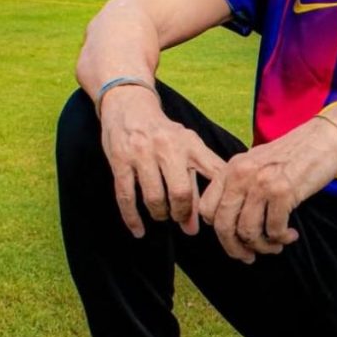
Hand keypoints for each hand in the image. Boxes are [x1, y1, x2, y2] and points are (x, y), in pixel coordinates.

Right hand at [99, 85, 225, 237]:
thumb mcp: (186, 148)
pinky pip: (125, 197)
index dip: (216, 201)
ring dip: (159, 214)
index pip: (214, 174)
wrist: (130, 106)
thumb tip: (193, 229)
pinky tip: (139, 230)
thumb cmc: (164, 135)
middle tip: (179, 217)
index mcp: (191, 143)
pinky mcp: (120, 160)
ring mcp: (142, 153)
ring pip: (153, 197)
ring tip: (161, 214)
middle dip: (181, 213)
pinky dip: (132, 218)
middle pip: (181, 192)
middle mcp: (168, 146)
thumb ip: (194, 186)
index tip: (213, 216)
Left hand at [199, 116, 336, 262]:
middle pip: (223, 226)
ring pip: (248, 232)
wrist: (324, 138)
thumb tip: (230, 222)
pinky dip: (281, 238)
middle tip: (249, 256)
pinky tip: (290, 234)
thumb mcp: (257, 162)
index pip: (206, 209)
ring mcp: (261, 183)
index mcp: (231, 168)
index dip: (219, 230)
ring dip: (262, 246)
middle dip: (235, 249)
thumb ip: (239, 185)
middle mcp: (241, 175)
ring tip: (276, 245)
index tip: (234, 239)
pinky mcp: (283, 192)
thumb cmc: (293, 154)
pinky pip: (273, 230)